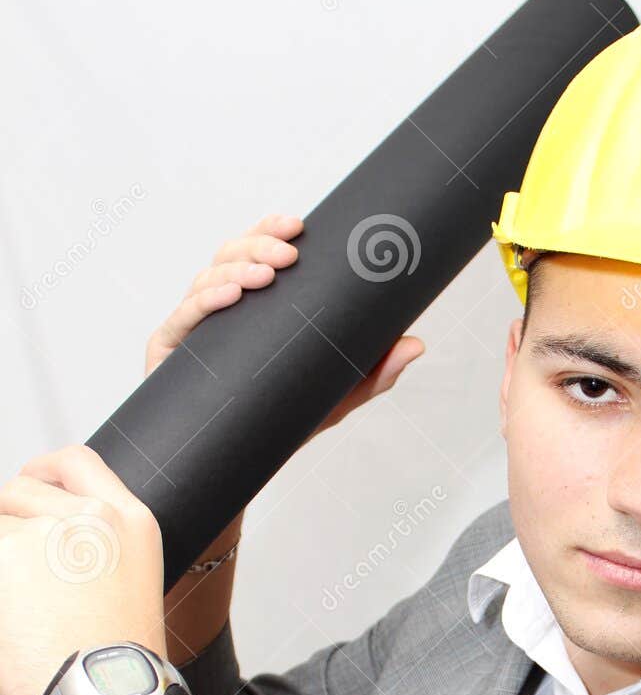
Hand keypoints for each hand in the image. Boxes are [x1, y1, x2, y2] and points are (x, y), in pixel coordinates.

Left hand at [0, 446, 165, 694]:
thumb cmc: (116, 669)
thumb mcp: (130, 588)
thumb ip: (92, 549)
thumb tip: (39, 536)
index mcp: (129, 523)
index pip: (76, 463)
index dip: (43, 471)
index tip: (30, 483)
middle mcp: (90, 518)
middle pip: (19, 490)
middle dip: (7, 523)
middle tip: (15, 571)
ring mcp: (43, 533)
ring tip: (20, 615)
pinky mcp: (2, 554)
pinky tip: (10, 623)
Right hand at [145, 210, 424, 440]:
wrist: (233, 470)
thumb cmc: (280, 424)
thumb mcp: (334, 397)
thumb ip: (373, 374)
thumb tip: (416, 344)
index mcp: (252, 307)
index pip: (257, 254)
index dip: (270, 230)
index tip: (297, 225)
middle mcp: (219, 310)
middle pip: (230, 256)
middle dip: (258, 245)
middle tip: (290, 254)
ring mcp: (193, 330)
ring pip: (207, 279)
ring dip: (236, 270)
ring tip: (266, 277)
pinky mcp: (169, 355)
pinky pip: (182, 319)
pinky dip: (205, 302)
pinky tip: (230, 298)